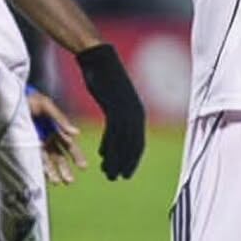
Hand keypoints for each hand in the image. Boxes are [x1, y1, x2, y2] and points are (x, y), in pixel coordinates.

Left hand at [27, 88, 88, 185]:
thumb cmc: (31, 99)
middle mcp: (48, 138)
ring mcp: (37, 143)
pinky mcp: (26, 145)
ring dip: (54, 172)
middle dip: (65, 169)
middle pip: (59, 156)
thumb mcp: (46, 106)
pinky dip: (40, 169)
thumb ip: (60, 119)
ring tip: (58, 182)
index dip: (76, 156)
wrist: (11, 99)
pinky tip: (45, 178)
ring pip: (48, 161)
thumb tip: (76, 133)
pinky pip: (35, 159)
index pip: (69, 145)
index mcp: (56, 128)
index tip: (83, 167)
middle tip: (70, 181)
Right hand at [76, 43, 145, 179]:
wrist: (101, 62)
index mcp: (138, 113)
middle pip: (133, 147)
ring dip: (116, 160)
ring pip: (123, 143)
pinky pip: (112, 134)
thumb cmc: (107, 80)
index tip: (126, 173)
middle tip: (117, 178)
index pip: (139, 144)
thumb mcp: (116, 101)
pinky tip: (102, 157)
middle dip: (126, 164)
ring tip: (108, 174)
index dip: (133, 160)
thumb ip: (118, 115)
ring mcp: (126, 111)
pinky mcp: (115, 108)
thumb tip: (117, 129)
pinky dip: (109, 148)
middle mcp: (136, 114)